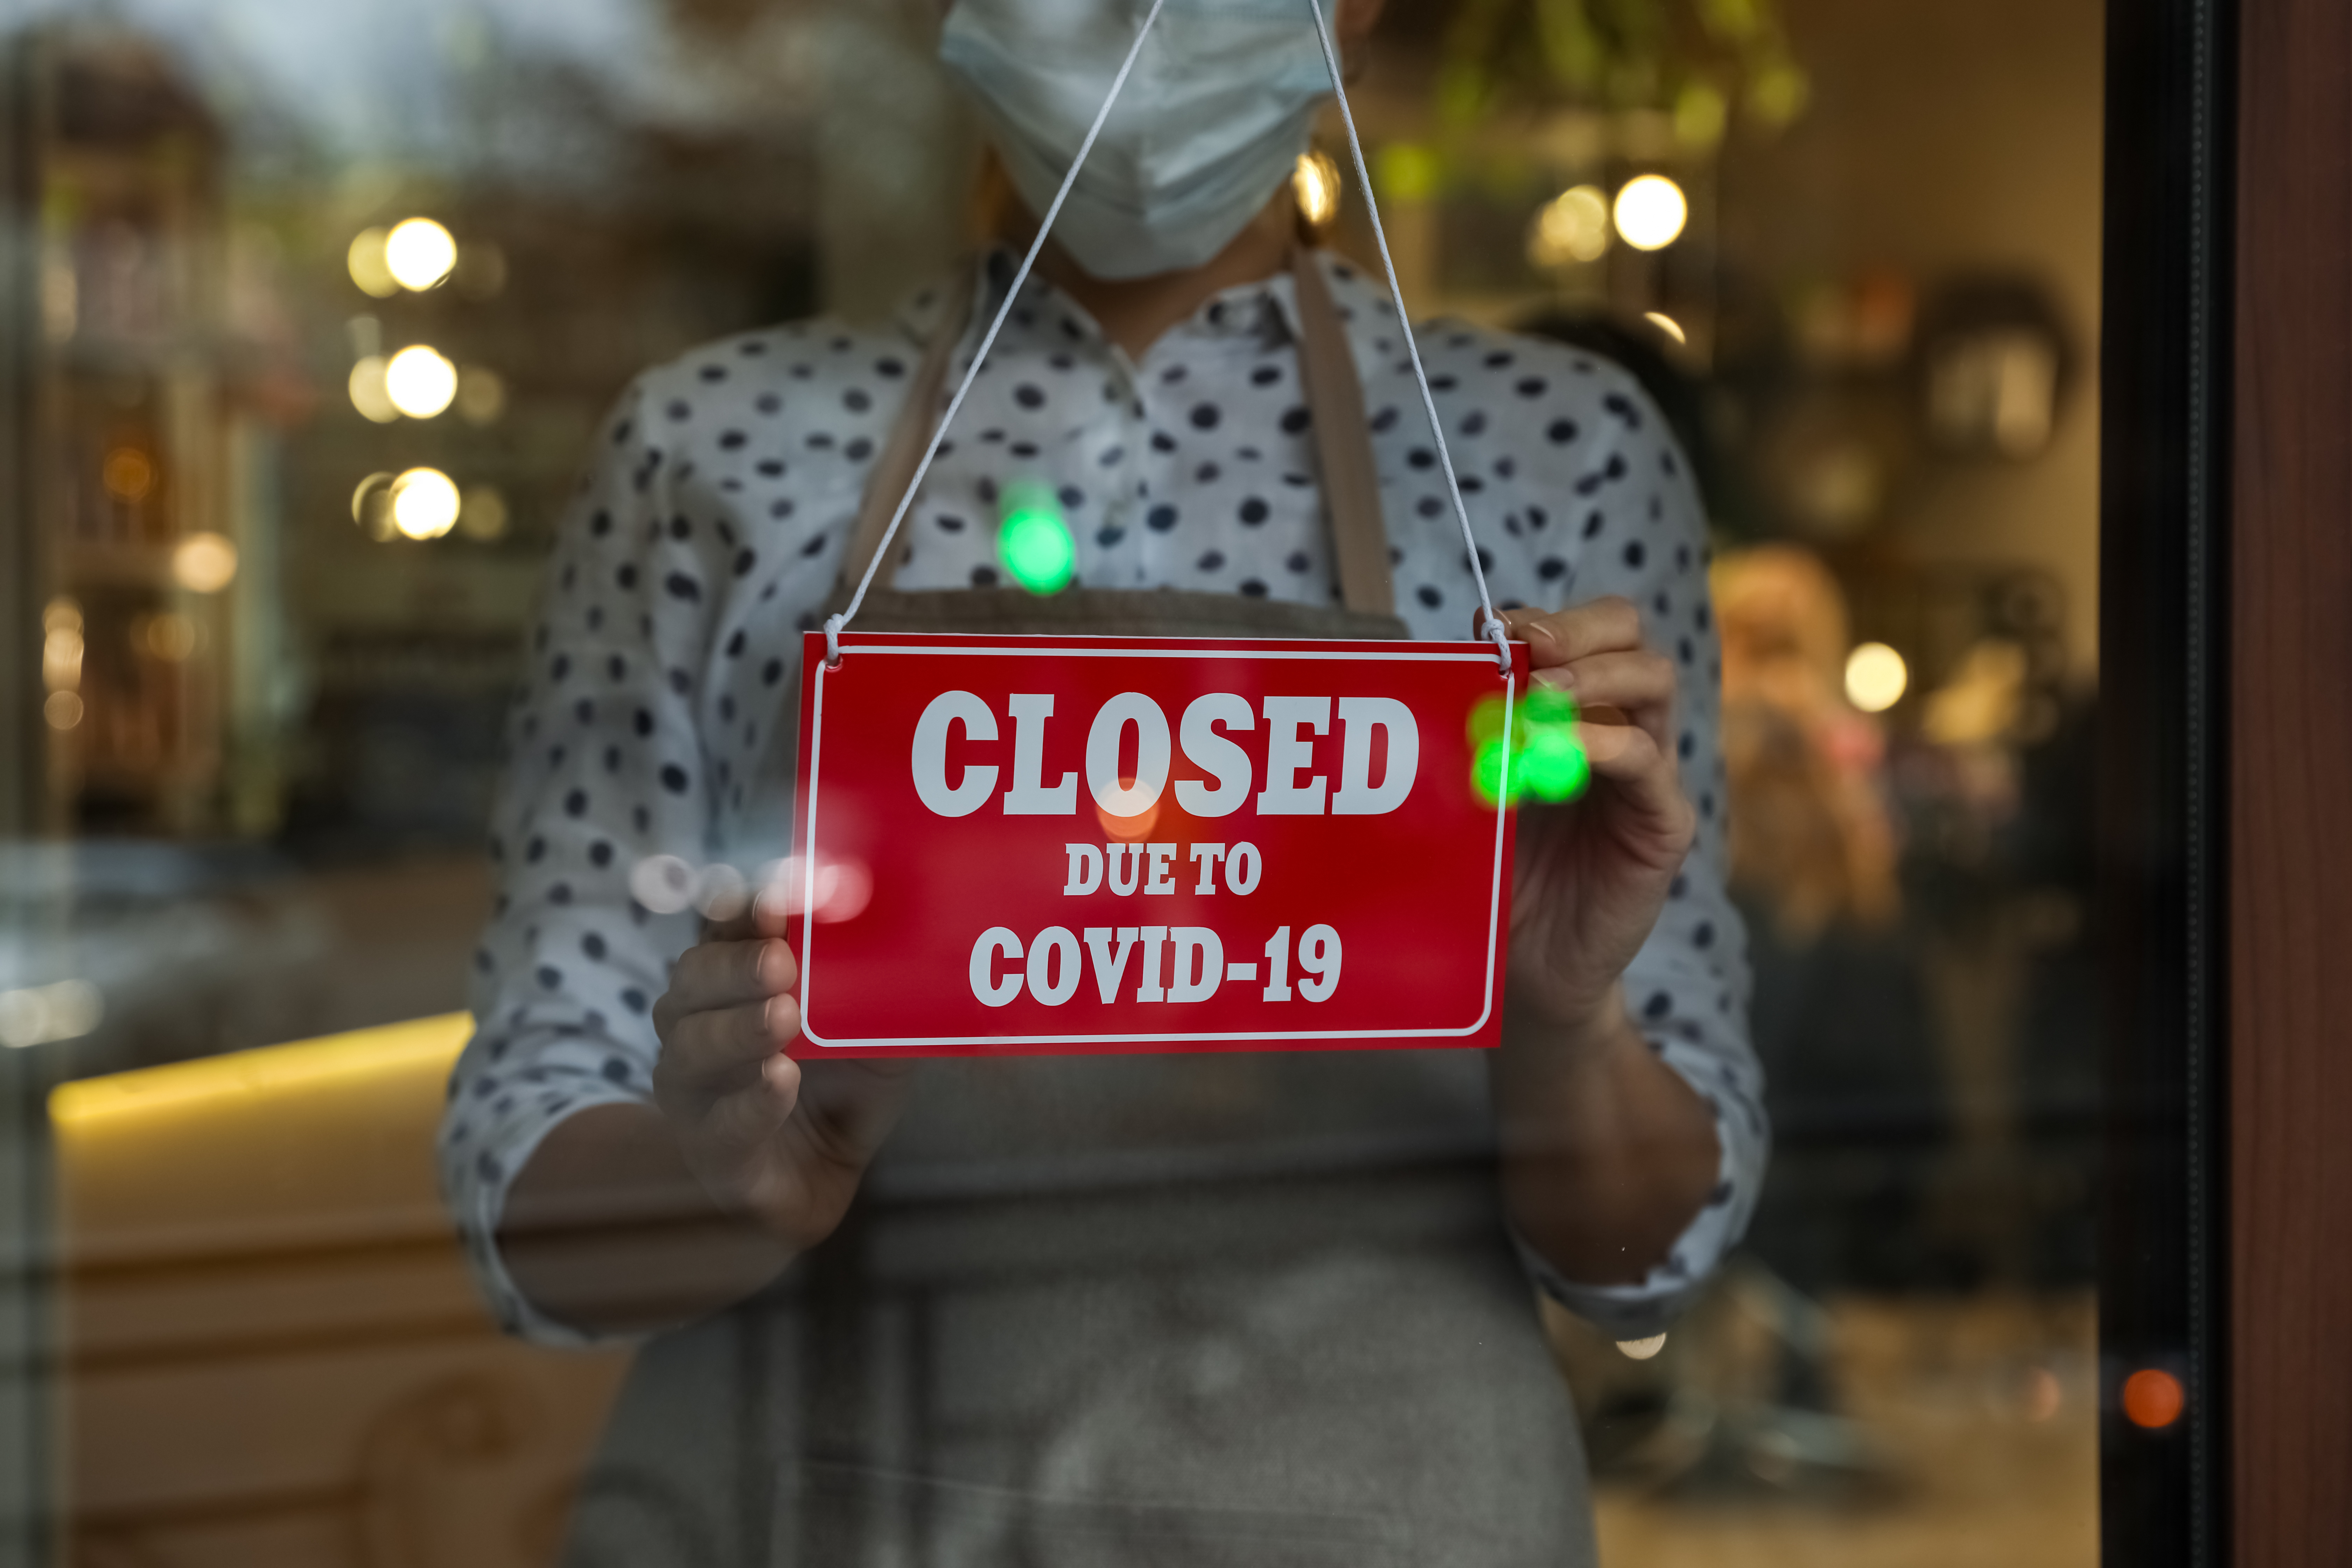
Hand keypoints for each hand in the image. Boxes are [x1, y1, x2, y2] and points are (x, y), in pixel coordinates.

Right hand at [650, 898, 915, 1250]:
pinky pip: (722, 1120)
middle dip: (737, 965)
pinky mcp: (708, 1145)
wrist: (820, 1178)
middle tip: (782, 961)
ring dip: (740, 1028)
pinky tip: (781, 1079)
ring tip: (784, 1017)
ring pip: (693, 1046)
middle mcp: (697, 1021)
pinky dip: (753, 1100)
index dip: (742, 909)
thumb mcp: (873, 1031)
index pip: (725, 929)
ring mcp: (692, 1084)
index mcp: (734, 978)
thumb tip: (928, 940)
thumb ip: (883, 990)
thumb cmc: (838, 1088)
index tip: (773, 897)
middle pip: (694, 978)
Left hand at [1480, 599, 1696, 1046]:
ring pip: (1653, 681)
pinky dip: (1603, 744)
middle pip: (1630, 635)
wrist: (1527, 972)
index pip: (1581, 632)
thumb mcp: (1473, 793)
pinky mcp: (1664, 823)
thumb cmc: (1497, 877)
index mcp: (1576, 709)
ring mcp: (1650, 772)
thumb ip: (1472, 737)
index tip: (1487, 629)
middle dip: (1577, 627)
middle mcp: (1621, 726)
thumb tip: (1442, 673)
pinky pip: (1646, 762)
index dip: (1540, 619)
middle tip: (1528, 646)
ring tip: (1540, 694)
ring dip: (1593, 674)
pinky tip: (1562, 750)